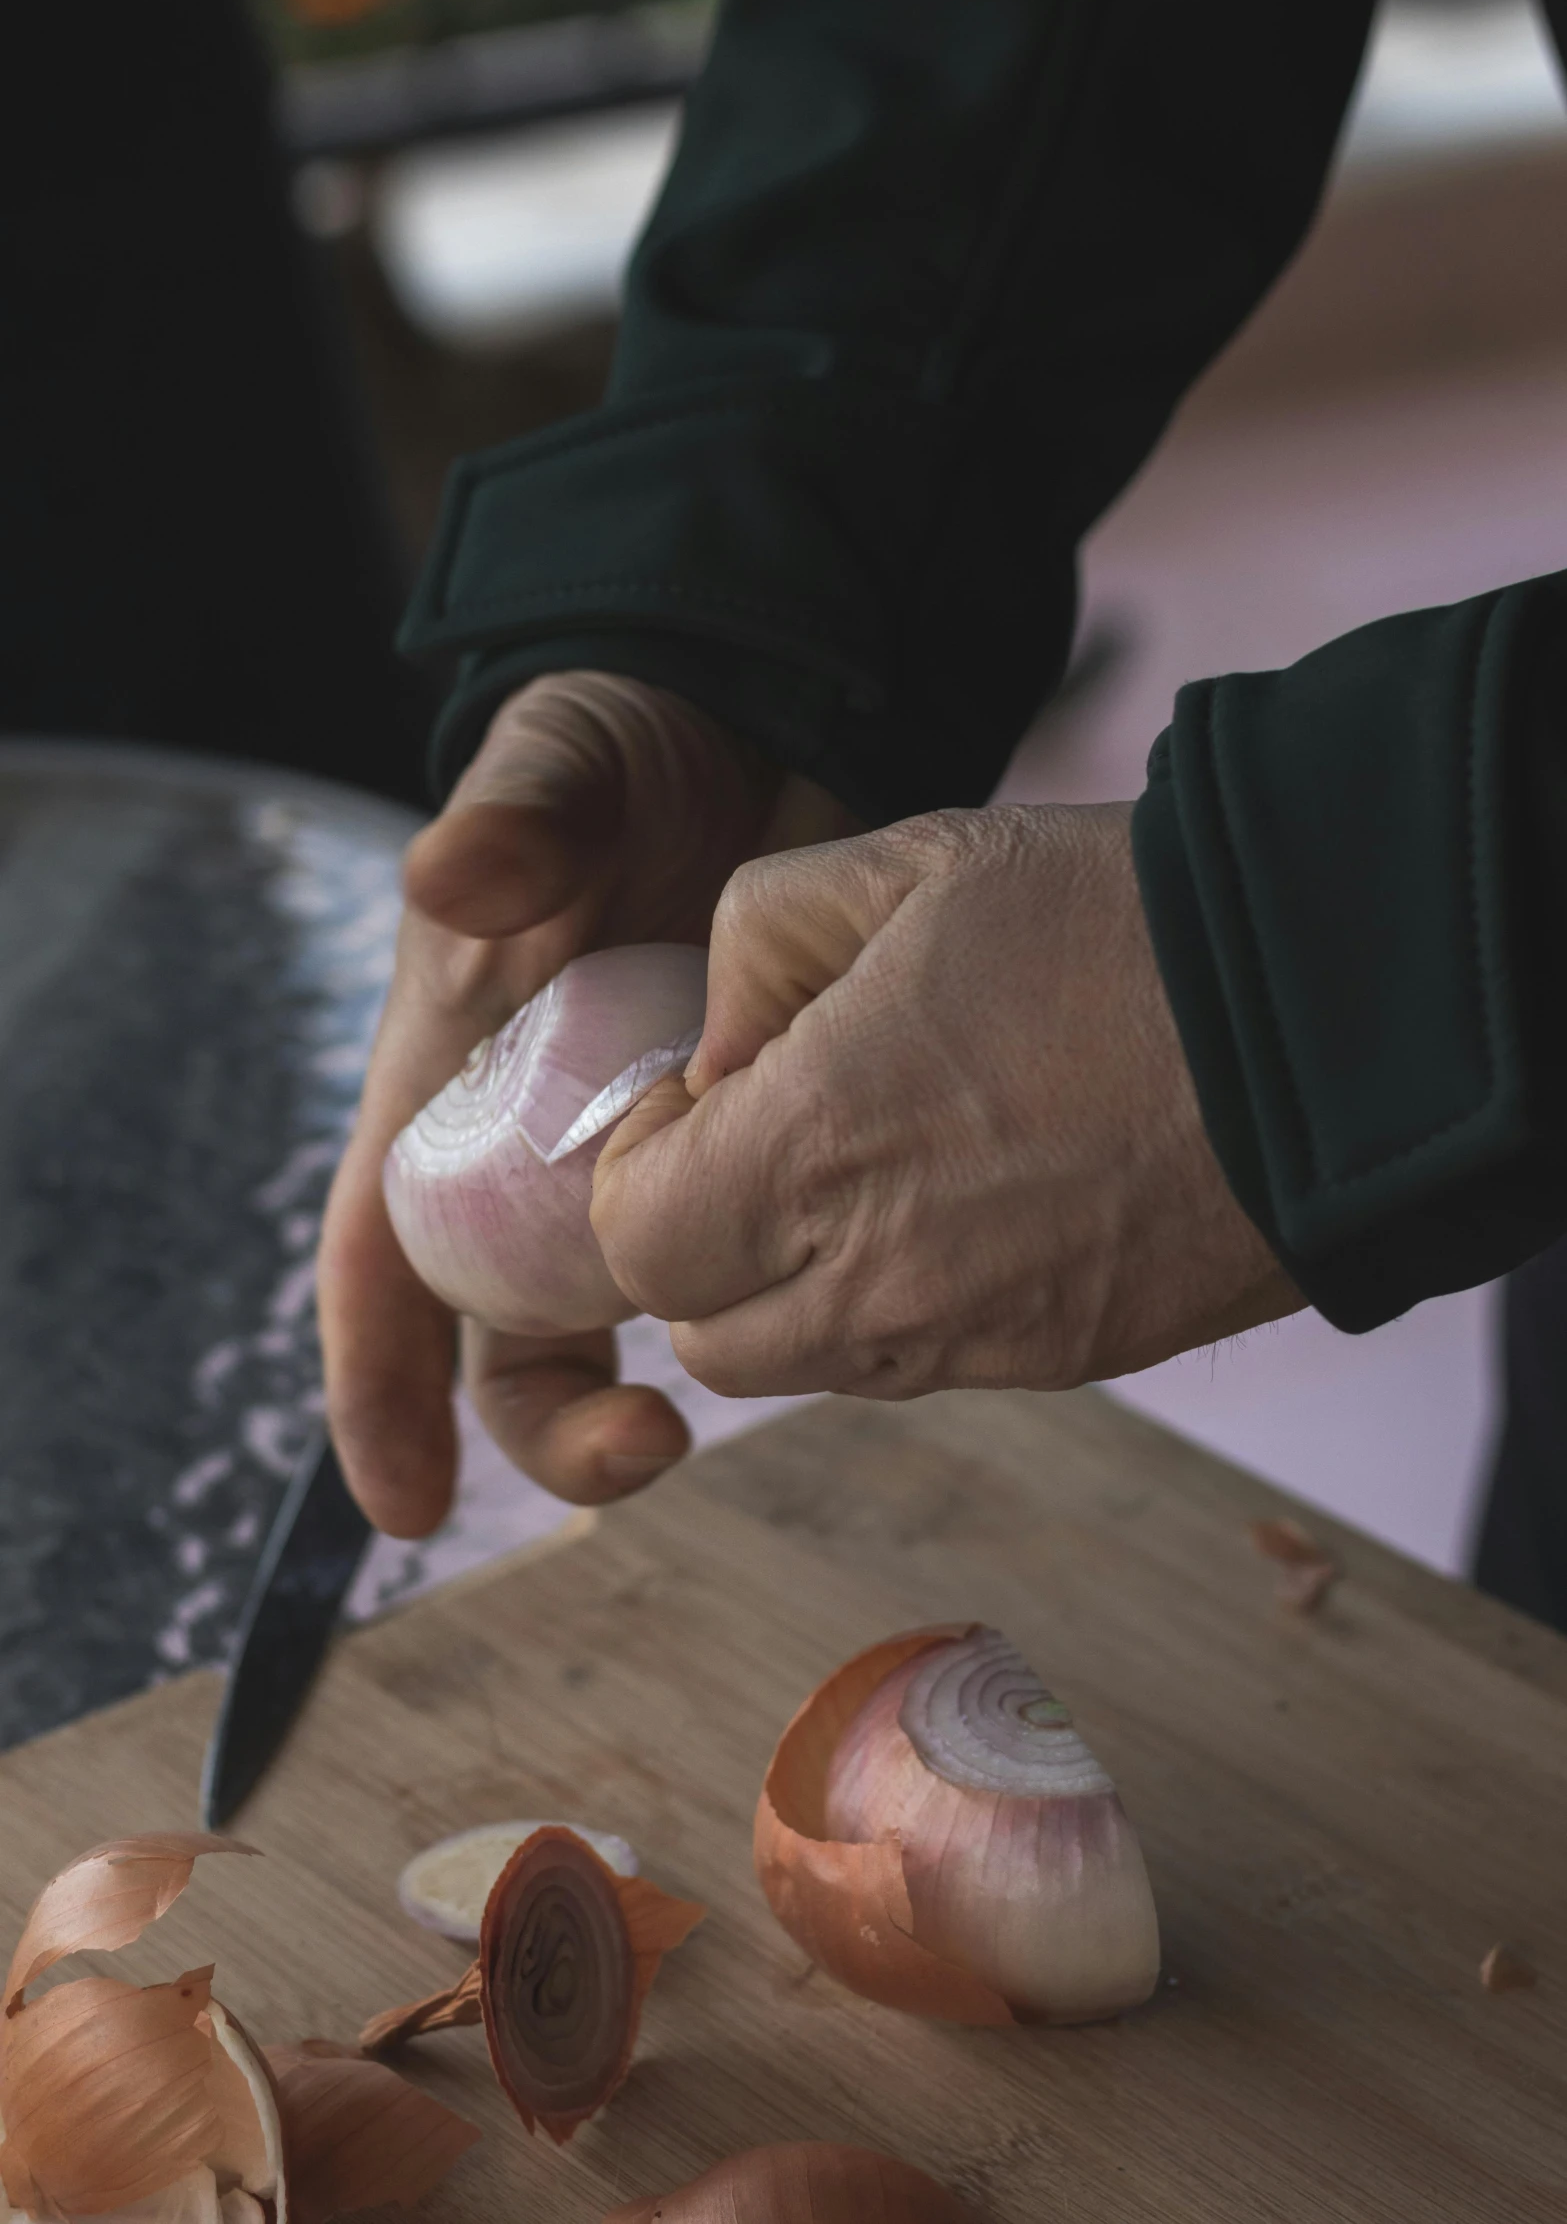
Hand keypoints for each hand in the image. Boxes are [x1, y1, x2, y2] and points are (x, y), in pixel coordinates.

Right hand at [318, 671, 853, 1536]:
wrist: (749, 727)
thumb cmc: (618, 754)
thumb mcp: (562, 767)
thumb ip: (516, 823)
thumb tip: (454, 873)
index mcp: (450, 1078)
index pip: (383, 1252)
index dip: (375, 1383)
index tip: (405, 1505)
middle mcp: (531, 1143)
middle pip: (508, 1331)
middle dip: (553, 1421)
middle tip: (647, 1449)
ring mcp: (637, 1151)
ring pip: (630, 1313)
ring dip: (663, 1386)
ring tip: (749, 1390)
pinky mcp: (741, 1137)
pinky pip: (743, 1249)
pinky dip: (769, 1298)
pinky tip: (835, 1325)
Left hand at [592, 804, 1303, 1398]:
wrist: (1329, 1020)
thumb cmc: (1117, 924)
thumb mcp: (907, 863)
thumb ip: (759, 942)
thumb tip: (719, 1048)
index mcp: (817, 1147)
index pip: (634, 1242)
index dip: (639, 1170)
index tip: (698, 1102)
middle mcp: (879, 1276)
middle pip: (704, 1338)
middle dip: (700, 1250)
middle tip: (762, 1149)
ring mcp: (973, 1336)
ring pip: (806, 1368)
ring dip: (792, 1290)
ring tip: (868, 1172)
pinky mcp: (1057, 1358)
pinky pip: (917, 1367)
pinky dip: (896, 1308)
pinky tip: (961, 1205)